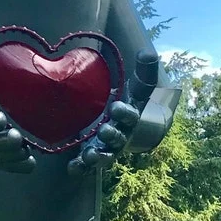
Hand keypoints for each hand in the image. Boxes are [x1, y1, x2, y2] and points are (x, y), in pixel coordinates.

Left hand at [67, 49, 158, 176]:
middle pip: (118, 139)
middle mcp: (120, 135)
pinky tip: (72, 168)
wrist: (125, 125)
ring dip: (97, 156)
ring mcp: (106, 147)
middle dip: (112, 136)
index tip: (116, 107)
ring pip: (104, 155)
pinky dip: (80, 167)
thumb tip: (148, 52)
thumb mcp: (137, 88)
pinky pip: (86, 164)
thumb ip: (144, 72)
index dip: (125, 113)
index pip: (131, 116)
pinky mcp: (91, 154)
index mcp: (130, 118)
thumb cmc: (129, 102)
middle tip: (104, 131)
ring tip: (90, 155)